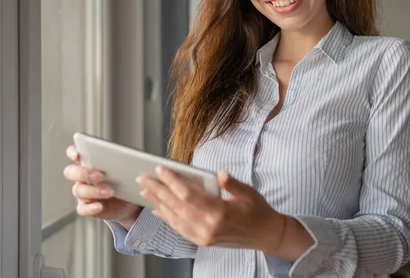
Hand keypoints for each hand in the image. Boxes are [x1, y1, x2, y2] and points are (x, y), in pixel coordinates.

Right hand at [63, 145, 141, 228]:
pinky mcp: (86, 207)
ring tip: (110, 192)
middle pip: (72, 172)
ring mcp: (82, 192)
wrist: (129, 202)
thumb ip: (123, 162)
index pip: (75, 153)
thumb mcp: (127, 170)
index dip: (73, 152)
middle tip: (101, 175)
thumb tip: (132, 158)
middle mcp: (82, 176)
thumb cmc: (125, 181)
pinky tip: (100, 206)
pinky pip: (82, 208)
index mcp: (90, 162)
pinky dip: (90, 208)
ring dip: (94, 191)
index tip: (78, 154)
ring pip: (78, 190)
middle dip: (84, 173)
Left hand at [137, 167, 284, 251]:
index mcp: (220, 213)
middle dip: (158, 190)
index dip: (172, 181)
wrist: (265, 235)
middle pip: (176, 206)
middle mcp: (208, 227)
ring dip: (158, 203)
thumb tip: (220, 173)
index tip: (160, 169)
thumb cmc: (257, 211)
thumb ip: (231, 183)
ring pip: (174, 218)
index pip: (189, 196)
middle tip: (144, 177)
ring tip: (145, 190)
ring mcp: (204, 237)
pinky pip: (179, 228)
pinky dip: (166, 218)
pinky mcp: (202, 241)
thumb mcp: (248, 192)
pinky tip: (157, 208)